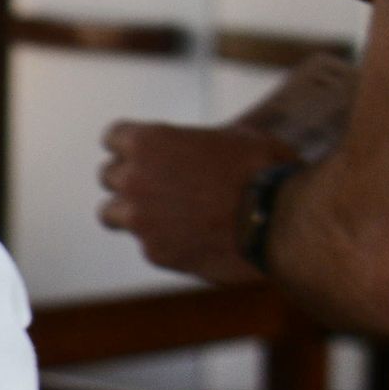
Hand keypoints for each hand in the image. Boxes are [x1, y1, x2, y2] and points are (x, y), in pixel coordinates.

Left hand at [98, 119, 297, 282]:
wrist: (280, 221)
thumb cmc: (265, 170)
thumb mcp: (233, 137)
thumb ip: (198, 142)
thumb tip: (200, 146)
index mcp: (149, 142)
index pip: (113, 137)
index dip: (129, 144)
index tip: (139, 152)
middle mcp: (134, 179)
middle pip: (107, 175)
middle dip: (128, 178)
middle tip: (155, 185)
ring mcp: (140, 219)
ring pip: (110, 214)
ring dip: (130, 212)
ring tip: (159, 216)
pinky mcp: (155, 252)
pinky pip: (147, 244)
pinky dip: (164, 242)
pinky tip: (194, 239)